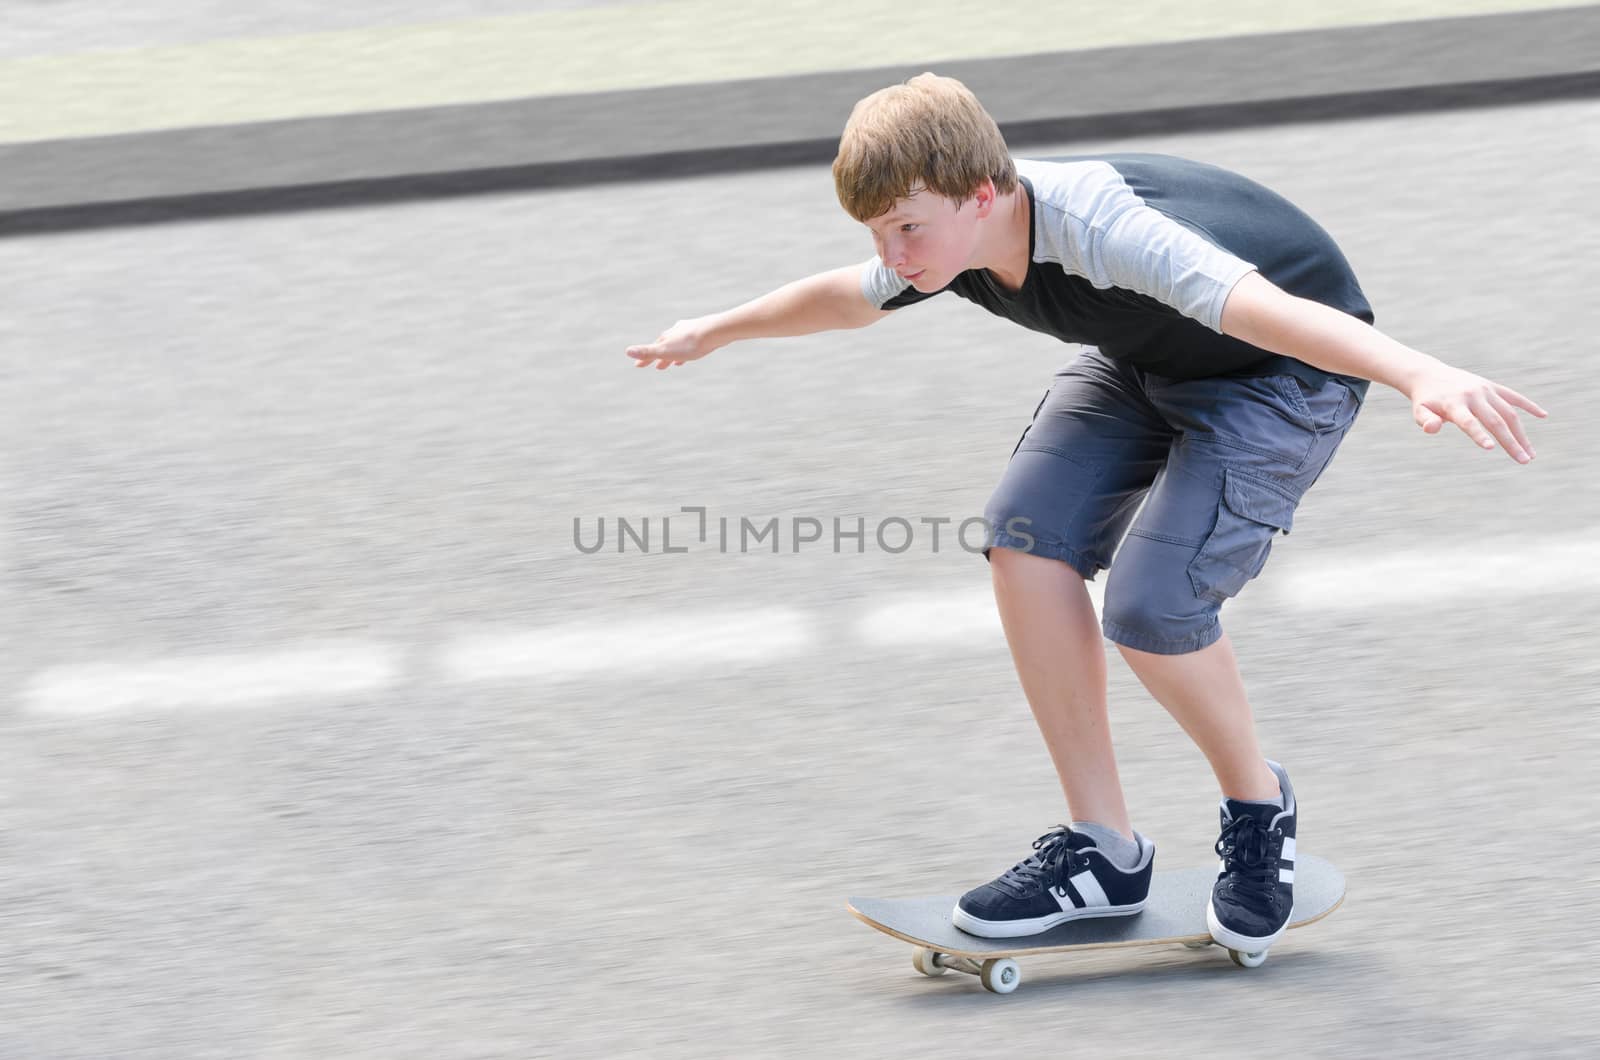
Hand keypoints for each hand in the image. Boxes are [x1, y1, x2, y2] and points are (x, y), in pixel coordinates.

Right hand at [625, 318, 717, 370]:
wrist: (714, 331)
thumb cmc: (690, 343)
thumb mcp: (666, 351)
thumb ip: (648, 352)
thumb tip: (627, 351)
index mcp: (665, 338)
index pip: (651, 351)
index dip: (644, 359)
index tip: (638, 366)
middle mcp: (675, 332)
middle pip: (665, 346)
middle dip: (661, 357)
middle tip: (657, 367)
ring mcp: (688, 331)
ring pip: (678, 344)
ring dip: (675, 353)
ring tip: (675, 363)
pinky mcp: (701, 332)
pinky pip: (692, 342)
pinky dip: (688, 349)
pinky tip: (692, 353)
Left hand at [1407, 362, 1547, 462]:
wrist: (1430, 375)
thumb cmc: (1426, 400)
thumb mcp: (1419, 411)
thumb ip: (1425, 421)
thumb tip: (1431, 428)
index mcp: (1454, 404)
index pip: (1469, 422)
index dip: (1479, 435)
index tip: (1490, 448)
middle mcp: (1473, 395)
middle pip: (1496, 420)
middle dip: (1511, 442)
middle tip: (1524, 461)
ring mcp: (1485, 390)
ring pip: (1509, 412)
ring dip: (1521, 433)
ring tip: (1530, 453)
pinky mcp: (1492, 386)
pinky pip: (1514, 396)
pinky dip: (1528, 405)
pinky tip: (1543, 415)